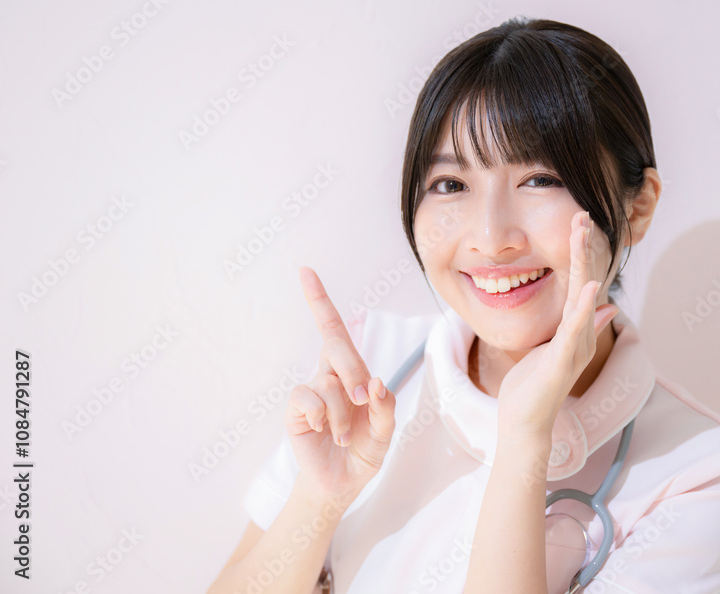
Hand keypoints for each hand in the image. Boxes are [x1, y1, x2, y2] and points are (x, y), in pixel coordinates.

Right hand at [285, 266, 395, 509]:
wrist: (341, 484)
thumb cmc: (364, 451)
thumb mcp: (385, 431)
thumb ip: (386, 407)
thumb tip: (375, 384)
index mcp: (352, 372)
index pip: (335, 329)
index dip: (319, 301)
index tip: (305, 271)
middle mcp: (329, 375)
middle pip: (336, 345)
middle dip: (352, 370)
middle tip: (363, 399)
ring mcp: (311, 391)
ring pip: (327, 382)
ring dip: (342, 414)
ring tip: (345, 436)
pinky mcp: (296, 410)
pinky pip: (306, 398)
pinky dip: (321, 416)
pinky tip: (323, 430)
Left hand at [495, 210, 619, 439]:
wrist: (523, 423)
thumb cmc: (532, 388)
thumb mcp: (555, 349)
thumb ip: (578, 326)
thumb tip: (606, 305)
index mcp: (576, 330)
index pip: (581, 283)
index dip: (581, 253)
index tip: (579, 223)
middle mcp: (581, 335)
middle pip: (585, 283)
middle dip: (583, 249)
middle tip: (583, 216)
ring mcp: (574, 348)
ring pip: (582, 298)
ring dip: (583, 265)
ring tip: (583, 236)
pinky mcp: (563, 361)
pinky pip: (575, 330)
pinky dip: (584, 308)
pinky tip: (591, 286)